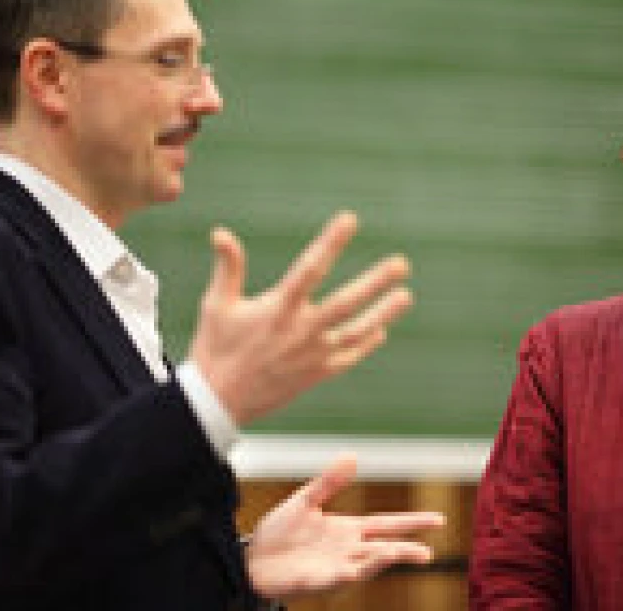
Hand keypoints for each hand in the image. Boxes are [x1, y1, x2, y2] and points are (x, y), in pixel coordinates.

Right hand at [189, 212, 412, 424]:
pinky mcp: (316, 374)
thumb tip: (221, 232)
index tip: (349, 220)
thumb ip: (228, 267)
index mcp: (278, 309)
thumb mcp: (217, 305)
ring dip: (383, 313)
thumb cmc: (216, 348)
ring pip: (356, 331)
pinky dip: (366, 344)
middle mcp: (301, 331)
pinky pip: (348, 357)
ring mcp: (312, 355)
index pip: (310, 268)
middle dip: (375, 282)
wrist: (217, 402)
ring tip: (406, 295)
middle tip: (401, 264)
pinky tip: (381, 331)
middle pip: (346, 303)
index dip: (330, 243)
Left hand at [246, 455, 445, 598]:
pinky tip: (353, 569)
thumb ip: (329, 482)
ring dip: (381, 560)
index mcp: (348, 530)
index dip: (412, 522)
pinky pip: (336, 578)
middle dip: (406, 550)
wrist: (251, 559)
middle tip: (428, 552)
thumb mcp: (305, 501)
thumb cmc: (278, 533)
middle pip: (384, 548)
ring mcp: (335, 567)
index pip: (387, 524)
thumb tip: (353, 456)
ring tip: (399, 553)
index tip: (439, 520)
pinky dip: (347, 574)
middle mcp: (348, 550)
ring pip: (366, 565)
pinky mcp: (317, 581)